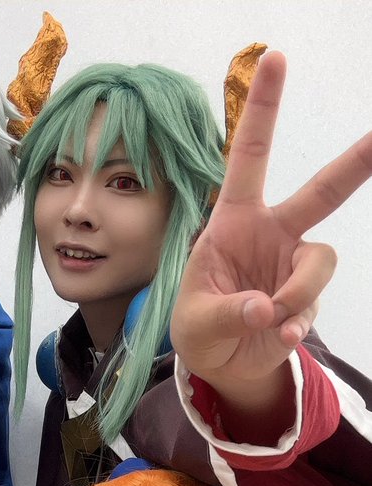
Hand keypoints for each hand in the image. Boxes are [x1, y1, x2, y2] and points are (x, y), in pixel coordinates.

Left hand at [170, 52, 371, 401]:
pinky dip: (295, 322)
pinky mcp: (308, 298)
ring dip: (297, 292)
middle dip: (355, 163)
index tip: (275, 59)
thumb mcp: (195, 319)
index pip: (250, 156)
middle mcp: (273, 233)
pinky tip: (278, 334)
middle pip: (322, 192)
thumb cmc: (199, 325)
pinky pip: (313, 304)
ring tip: (268, 318)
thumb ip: (226, 310)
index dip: (262, 109)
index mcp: (235, 219)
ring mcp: (294, 265)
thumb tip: (265, 308)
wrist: (220, 361)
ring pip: (321, 260)